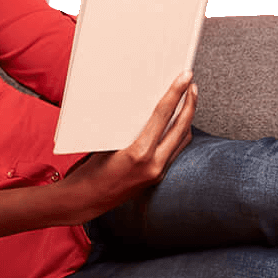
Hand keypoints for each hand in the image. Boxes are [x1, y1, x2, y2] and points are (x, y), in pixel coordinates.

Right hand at [63, 70, 196, 220]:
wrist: (86, 200)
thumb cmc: (90, 170)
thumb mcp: (107, 143)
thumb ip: (129, 127)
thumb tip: (145, 106)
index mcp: (138, 152)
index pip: (163, 114)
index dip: (176, 92)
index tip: (184, 76)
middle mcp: (153, 164)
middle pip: (181, 126)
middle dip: (190, 103)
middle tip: (191, 85)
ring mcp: (158, 172)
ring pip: (183, 139)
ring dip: (187, 119)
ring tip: (188, 101)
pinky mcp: (158, 177)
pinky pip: (176, 151)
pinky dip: (180, 134)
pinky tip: (177, 124)